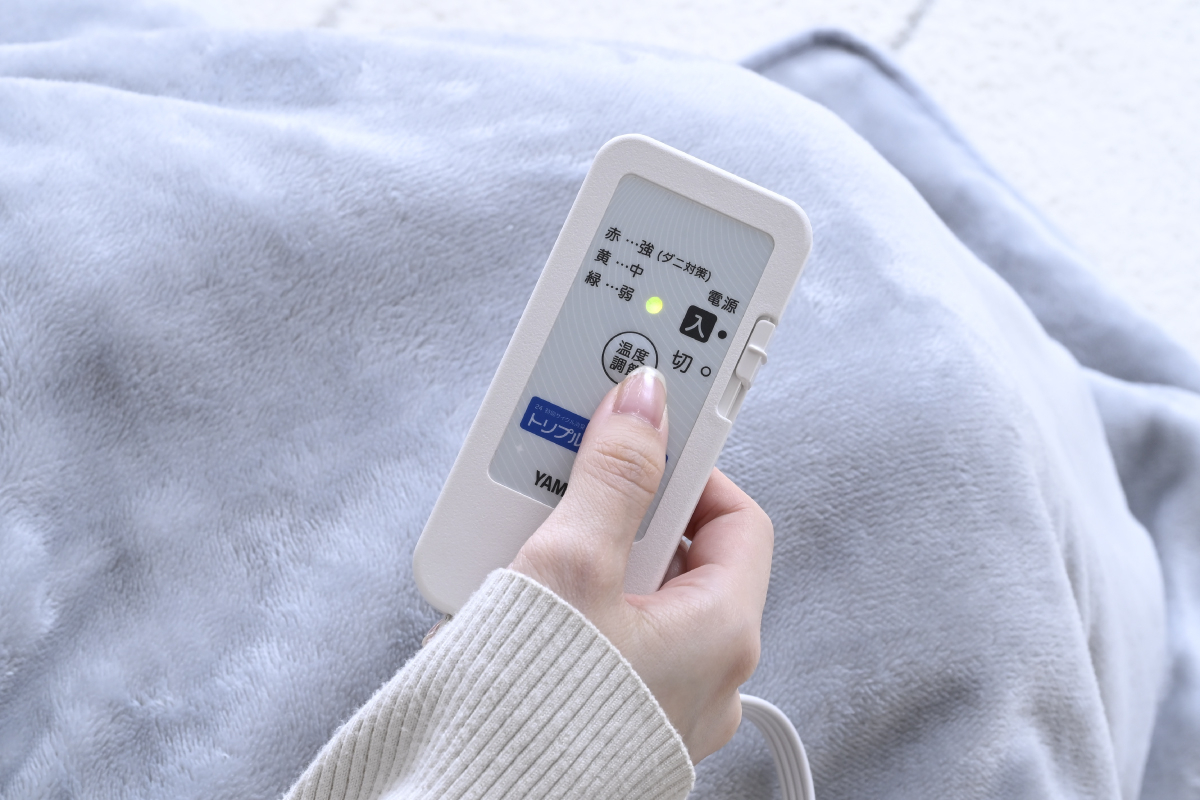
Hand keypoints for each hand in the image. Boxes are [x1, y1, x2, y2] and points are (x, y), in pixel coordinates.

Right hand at [510, 366, 773, 762]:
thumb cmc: (535, 711)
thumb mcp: (572, 565)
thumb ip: (612, 476)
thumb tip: (644, 405)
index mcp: (721, 634)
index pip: (735, 518)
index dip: (690, 470)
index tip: (644, 440)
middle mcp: (706, 675)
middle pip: (680, 555)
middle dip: (623, 511)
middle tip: (574, 486)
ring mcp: (662, 702)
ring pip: (638, 597)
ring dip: (589, 557)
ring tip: (533, 543)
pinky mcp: (617, 720)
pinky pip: (609, 639)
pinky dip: (573, 606)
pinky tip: (521, 599)